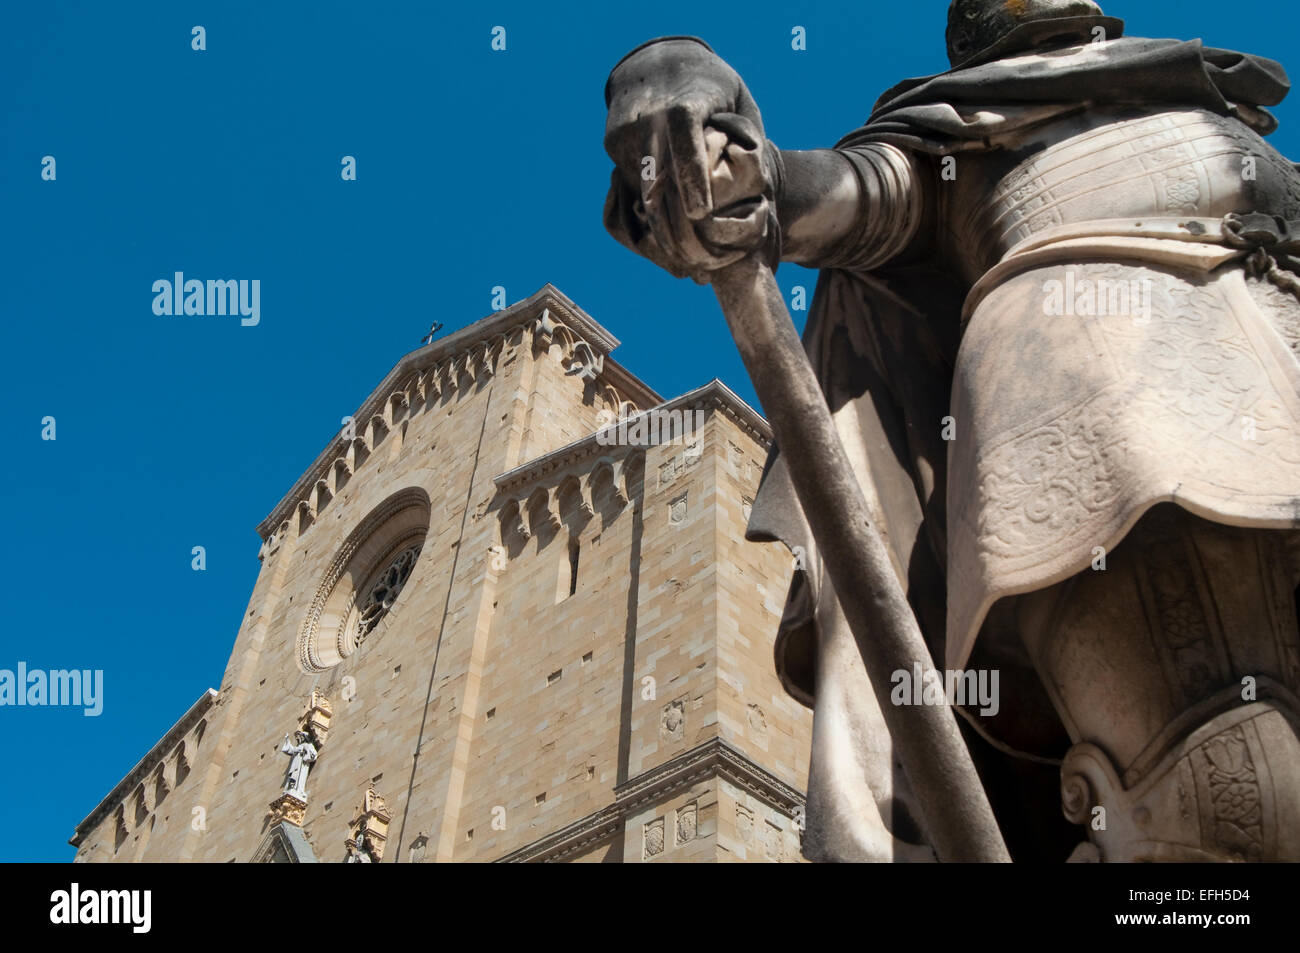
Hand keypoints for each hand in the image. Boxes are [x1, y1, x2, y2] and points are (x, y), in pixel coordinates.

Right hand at [603, 38, 779, 281]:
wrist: (660, 61)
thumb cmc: (713, 89)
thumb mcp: (740, 103)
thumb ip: (748, 142)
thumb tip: (762, 191)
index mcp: (686, 98)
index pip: (684, 131)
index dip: (691, 171)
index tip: (701, 212)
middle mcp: (650, 113)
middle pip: (656, 171)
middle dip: (673, 220)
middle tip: (694, 260)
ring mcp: (627, 130)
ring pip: (639, 190)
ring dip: (660, 230)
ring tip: (683, 265)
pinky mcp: (613, 145)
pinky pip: (627, 191)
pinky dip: (647, 218)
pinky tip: (666, 241)